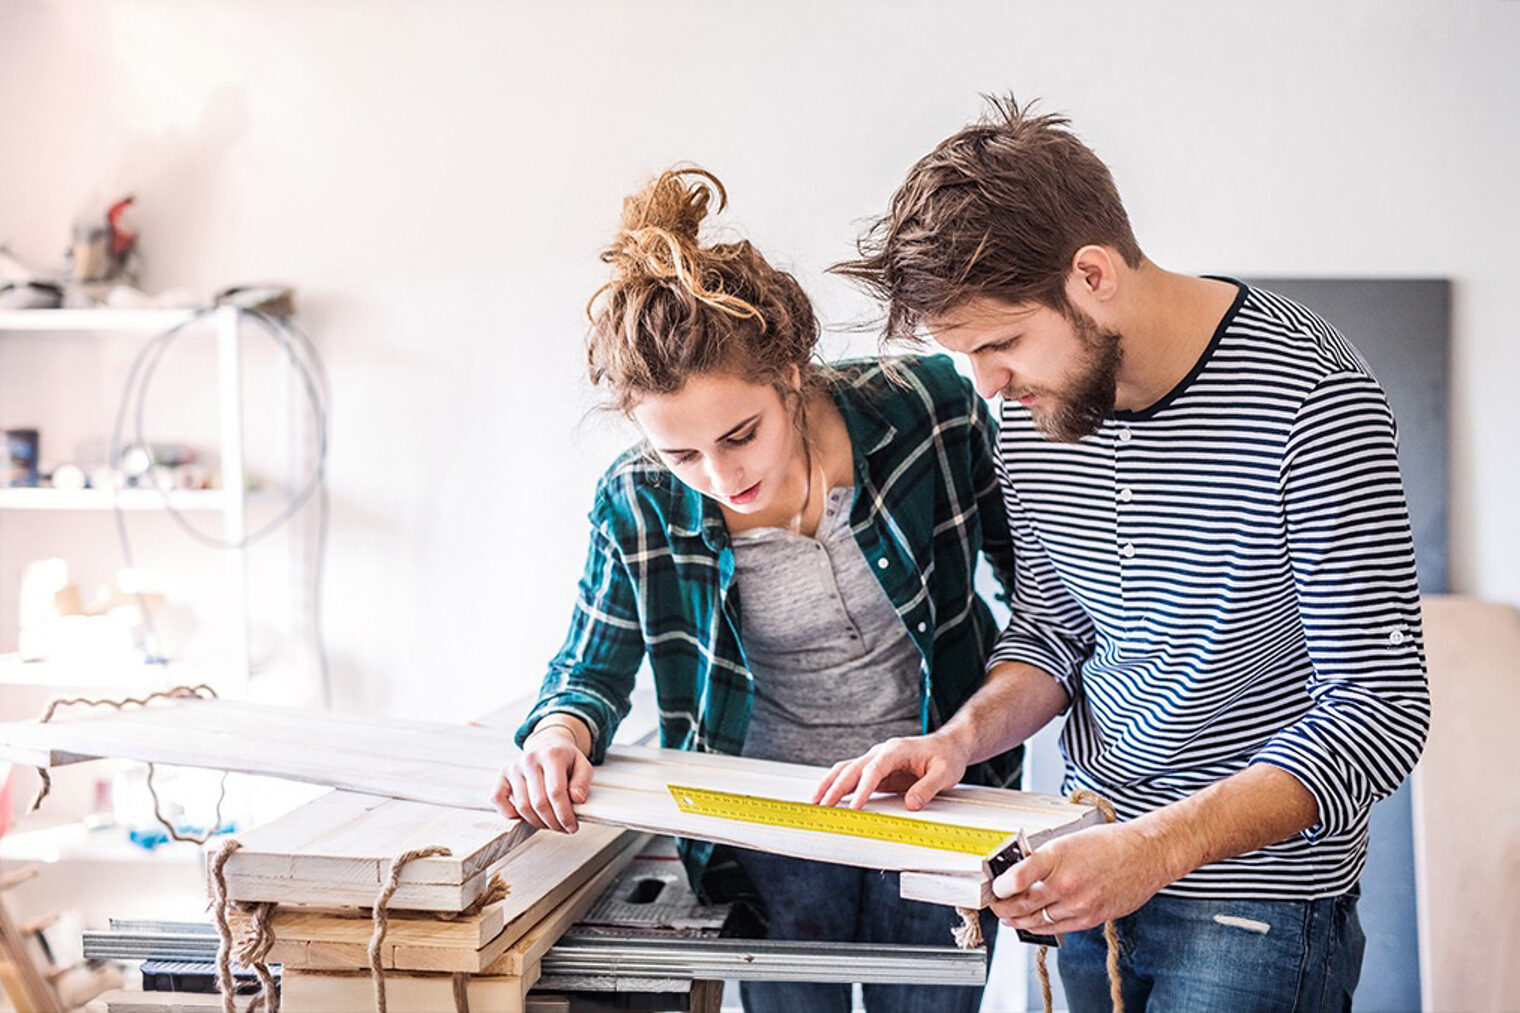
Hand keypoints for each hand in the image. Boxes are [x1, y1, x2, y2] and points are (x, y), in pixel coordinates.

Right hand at [491, 726, 592, 832]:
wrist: (547, 746)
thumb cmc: (565, 760)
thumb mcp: (583, 766)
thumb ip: (582, 781)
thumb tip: (576, 798)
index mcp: (552, 755)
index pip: (556, 792)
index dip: (565, 815)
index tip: (572, 826)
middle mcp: (530, 759)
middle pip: (539, 803)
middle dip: (553, 822)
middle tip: (563, 828)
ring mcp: (514, 767)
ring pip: (522, 806)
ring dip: (537, 822)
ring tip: (550, 824)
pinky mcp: (503, 775)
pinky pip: (498, 799)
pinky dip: (508, 813)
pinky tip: (525, 816)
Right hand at [811, 732, 970, 810]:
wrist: (948, 746)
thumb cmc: (946, 756)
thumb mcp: (944, 773)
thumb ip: (928, 788)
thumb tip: (911, 804)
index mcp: (896, 750)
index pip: (874, 769)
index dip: (863, 788)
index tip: (855, 806)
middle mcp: (882, 753)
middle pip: (852, 769)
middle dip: (835, 787)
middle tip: (823, 806)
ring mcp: (877, 761)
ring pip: (846, 770)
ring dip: (830, 784)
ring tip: (815, 801)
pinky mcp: (877, 771)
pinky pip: (852, 777)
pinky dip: (838, 785)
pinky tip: (828, 797)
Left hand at [991, 821, 1176, 933]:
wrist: (1146, 855)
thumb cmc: (1109, 843)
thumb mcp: (1069, 840)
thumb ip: (1044, 858)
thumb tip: (1019, 871)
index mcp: (1057, 856)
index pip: (1017, 877)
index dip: (1000, 887)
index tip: (994, 887)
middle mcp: (1066, 883)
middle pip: (1022, 904)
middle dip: (1002, 907)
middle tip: (994, 905)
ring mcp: (1078, 904)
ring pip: (1037, 920)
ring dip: (1017, 920)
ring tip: (1007, 916)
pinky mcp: (1090, 919)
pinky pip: (1057, 929)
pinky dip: (1040, 928)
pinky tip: (1031, 923)